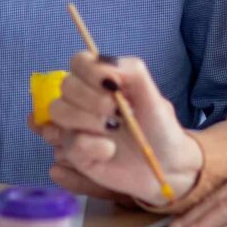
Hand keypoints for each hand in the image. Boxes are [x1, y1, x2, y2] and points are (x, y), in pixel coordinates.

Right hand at [39, 51, 202, 209]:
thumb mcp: (152, 94)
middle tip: (117, 111)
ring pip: (59, 111)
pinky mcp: (75, 152)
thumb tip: (103, 68)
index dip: (90, 70)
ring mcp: (76, 126)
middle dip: (92, 98)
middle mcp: (83, 101)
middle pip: (66, 85)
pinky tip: (109, 150)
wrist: (167, 165)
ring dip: (88, 119)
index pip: (79, 62)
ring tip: (113, 129)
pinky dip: (93, 145)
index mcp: (101, 81)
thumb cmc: (159, 126)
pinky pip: (71, 142)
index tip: (112, 84)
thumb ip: (131, 70)